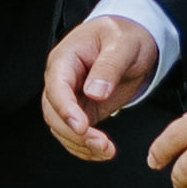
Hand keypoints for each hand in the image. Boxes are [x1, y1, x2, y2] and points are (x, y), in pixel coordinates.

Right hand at [42, 9, 161, 160]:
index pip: (56, 86)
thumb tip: (94, 93)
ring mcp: (71, 96)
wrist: (133, 37)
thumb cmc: (125, 34)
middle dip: (74, 133)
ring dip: (80, 144)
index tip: (81, 127)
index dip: (65, 109)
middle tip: (102, 145)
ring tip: (106, 152)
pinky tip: (102, 153)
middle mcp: (62, 79)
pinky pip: (74, 132)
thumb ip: (109, 66)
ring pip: (60, 127)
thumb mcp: (122, 44)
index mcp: (65, 59)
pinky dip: (84, 147)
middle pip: (53, 112)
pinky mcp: (82, 109)